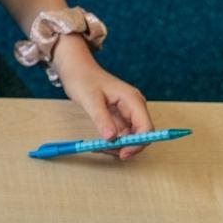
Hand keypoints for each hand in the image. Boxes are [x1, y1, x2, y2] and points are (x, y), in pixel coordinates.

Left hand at [51, 36, 152, 159]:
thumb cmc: (83, 79)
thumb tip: (111, 138)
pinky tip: (97, 142)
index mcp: (132, 100)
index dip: (138, 143)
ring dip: (116, 146)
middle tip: (105, 151)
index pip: (146, 127)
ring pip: (129, 137)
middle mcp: (134, 106)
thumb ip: (102, 119)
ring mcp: (127, 112)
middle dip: (125, 146)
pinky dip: (111, 141)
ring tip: (96, 146)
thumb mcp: (90, 100)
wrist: (76, 69)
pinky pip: (120, 134)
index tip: (123, 153)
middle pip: (140, 135)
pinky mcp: (119, 117)